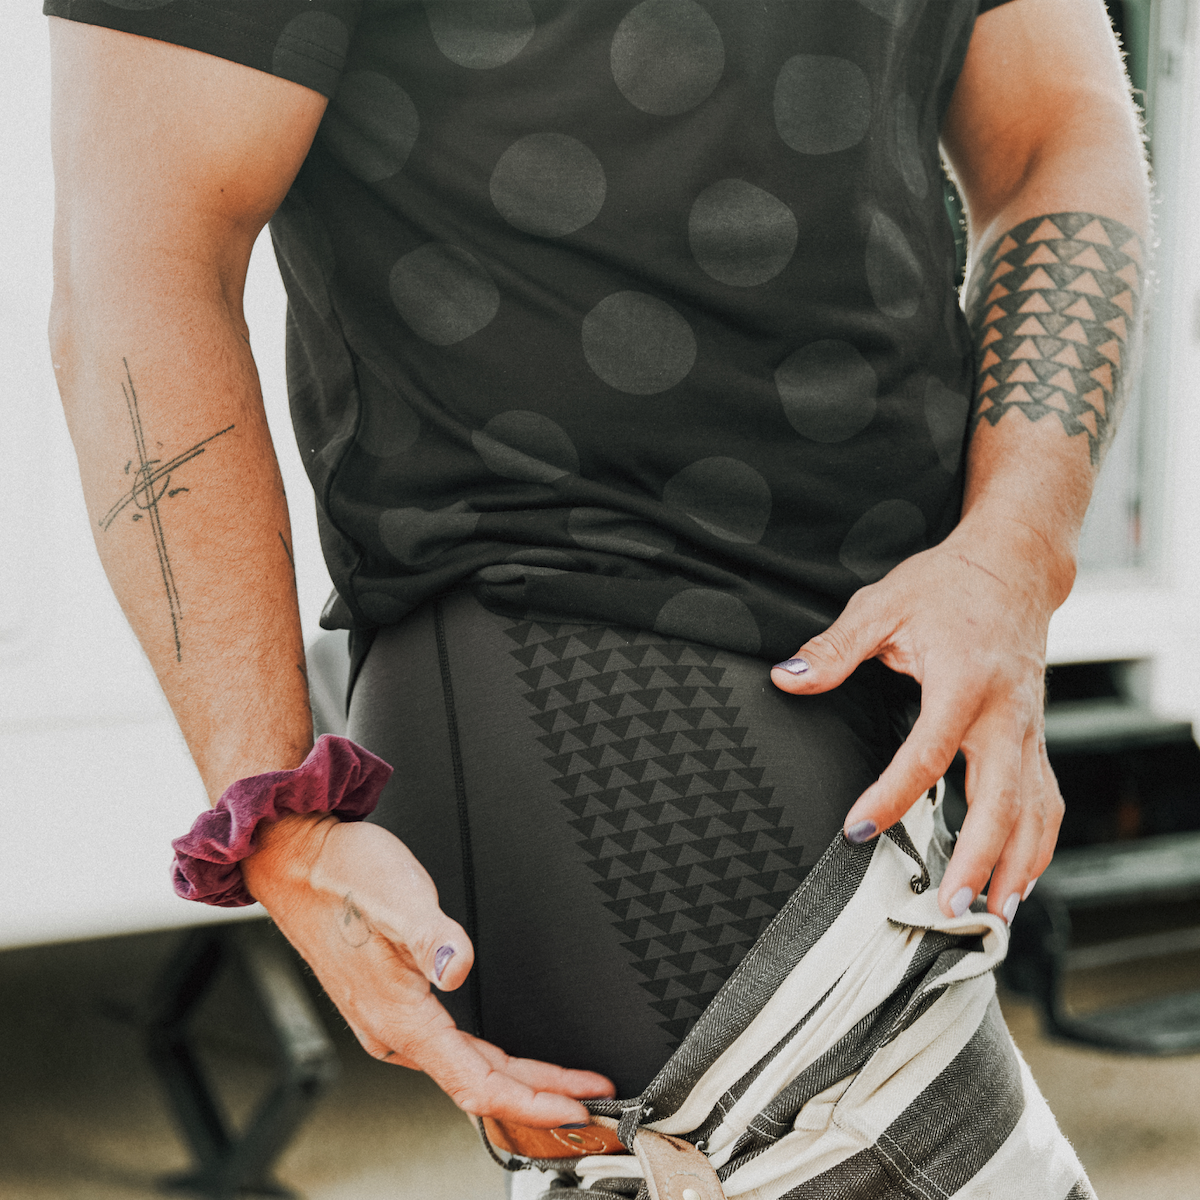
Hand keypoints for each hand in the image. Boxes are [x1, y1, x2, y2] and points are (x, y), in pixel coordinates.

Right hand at [241, 813, 614, 1124]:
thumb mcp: (395, 896)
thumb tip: (459, 966)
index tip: (577, 1108)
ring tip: (564, 1087)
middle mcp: (394, 1029)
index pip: (477, 1084)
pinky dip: (492, 1064)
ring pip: (467, 1070)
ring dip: (518, 1083)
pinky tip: (508, 1060)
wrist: (297, 861)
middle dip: (539, 1097)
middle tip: (591, 1100)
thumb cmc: (339, 877)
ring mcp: (392, 1020)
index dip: (532, 1102)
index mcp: (398, 1017)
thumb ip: (432, 935)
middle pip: (479, 1084)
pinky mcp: (394, 1003)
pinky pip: (453, 1051)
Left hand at [770, 518, 1065, 924]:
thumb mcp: (881, 605)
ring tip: (989, 917)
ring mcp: (1030, 730)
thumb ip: (833, 648)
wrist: (1014, 567)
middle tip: (952, 910)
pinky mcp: (1036, 738)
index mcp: (965, 682)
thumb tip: (786, 677)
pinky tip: (1019, 881)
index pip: (926, 754)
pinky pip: (1046, 802)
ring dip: (1015, 867)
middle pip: (1001, 800)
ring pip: (1033, 811)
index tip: (859, 830)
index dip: (892, 796)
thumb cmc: (947, 585)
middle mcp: (1007, 713)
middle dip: (978, 859)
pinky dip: (1037, 845)